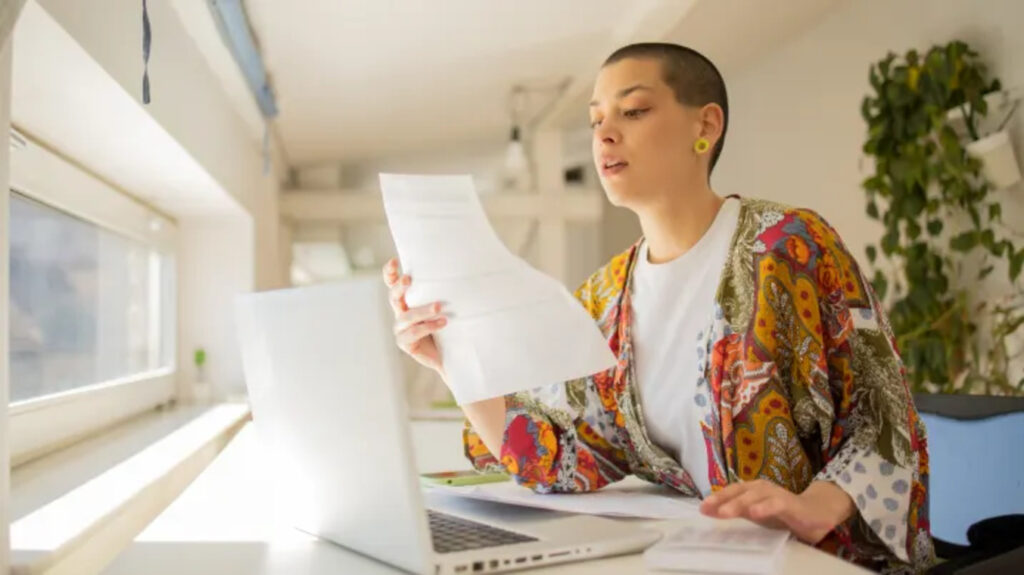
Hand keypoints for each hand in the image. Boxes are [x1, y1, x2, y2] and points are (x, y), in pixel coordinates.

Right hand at [382, 258, 446, 375]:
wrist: (454, 354)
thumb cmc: (452, 326)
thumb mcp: (449, 306)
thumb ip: (448, 292)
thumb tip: (466, 269)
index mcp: (408, 300)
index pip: (393, 284)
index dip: (390, 273)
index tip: (393, 261)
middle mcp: (401, 313)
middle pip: (393, 297)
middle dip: (399, 287)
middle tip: (409, 279)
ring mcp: (401, 329)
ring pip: (407, 317)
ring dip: (422, 310)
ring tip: (438, 307)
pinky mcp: (405, 343)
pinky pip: (413, 333)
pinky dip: (428, 326)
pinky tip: (443, 323)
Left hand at [699, 480, 853, 543]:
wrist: (817, 512)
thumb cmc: (782, 513)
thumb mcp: (756, 512)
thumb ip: (736, 510)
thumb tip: (709, 510)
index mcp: (752, 490)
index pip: (731, 492)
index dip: (717, 498)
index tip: (701, 508)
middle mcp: (762, 488)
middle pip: (740, 492)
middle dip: (723, 500)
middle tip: (708, 509)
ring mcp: (776, 494)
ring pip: (755, 496)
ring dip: (739, 503)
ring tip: (726, 512)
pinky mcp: (791, 504)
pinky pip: (776, 504)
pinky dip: (765, 507)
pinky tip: (755, 513)